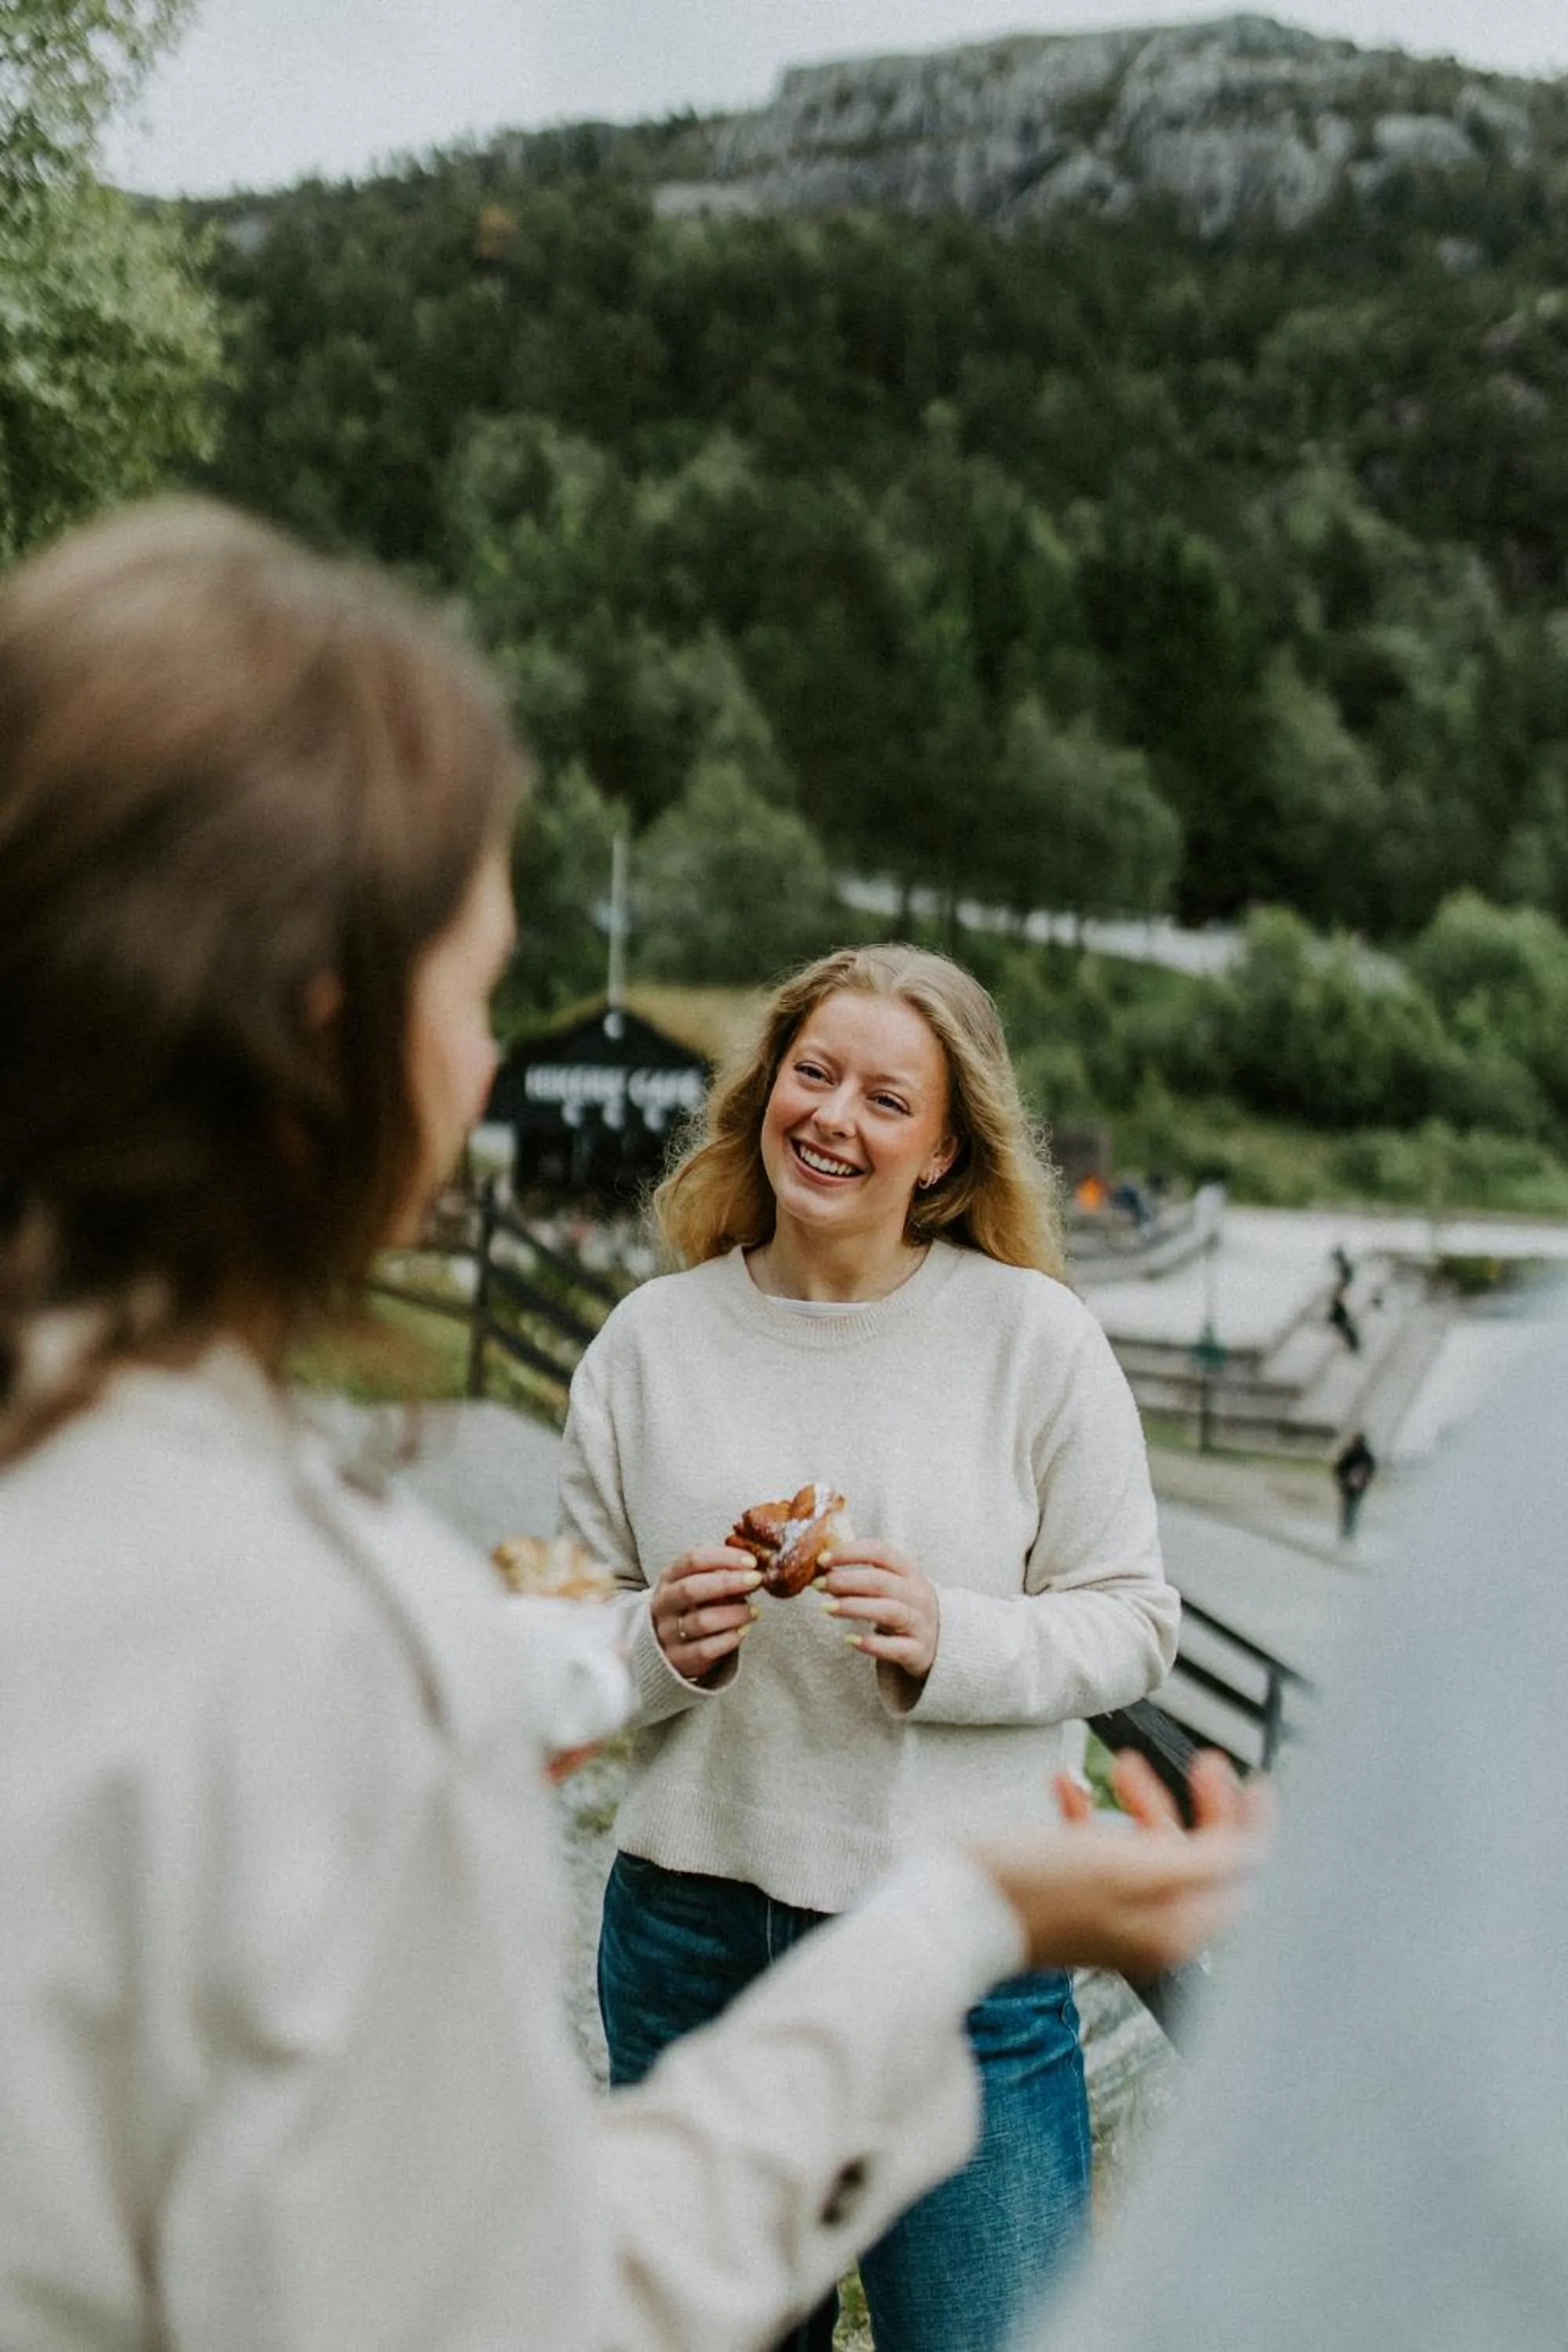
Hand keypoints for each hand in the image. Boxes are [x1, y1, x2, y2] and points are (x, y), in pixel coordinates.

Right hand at [650, 1545, 762, 1681]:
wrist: (665, 1645)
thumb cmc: (692, 1606)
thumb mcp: (698, 1582)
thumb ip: (720, 1573)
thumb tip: (750, 1567)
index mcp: (669, 1577)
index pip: (692, 1559)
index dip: (723, 1557)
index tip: (751, 1561)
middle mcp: (664, 1604)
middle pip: (691, 1589)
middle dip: (727, 1583)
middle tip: (755, 1580)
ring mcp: (668, 1633)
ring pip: (701, 1621)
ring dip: (734, 1614)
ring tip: (754, 1611)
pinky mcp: (678, 1659)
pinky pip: (704, 1650)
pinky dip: (729, 1639)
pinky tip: (743, 1631)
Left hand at [818, 1539, 939, 1678]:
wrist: (939, 1645)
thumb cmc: (903, 1609)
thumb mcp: (890, 1587)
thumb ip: (860, 1576)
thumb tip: (820, 1572)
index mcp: (909, 1571)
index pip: (880, 1552)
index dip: (850, 1553)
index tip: (822, 1559)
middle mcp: (918, 1594)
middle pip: (881, 1582)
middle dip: (846, 1581)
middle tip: (818, 1585)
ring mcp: (922, 1623)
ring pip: (889, 1611)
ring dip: (855, 1607)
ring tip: (827, 1608)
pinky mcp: (919, 1652)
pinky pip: (896, 1648)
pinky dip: (873, 1644)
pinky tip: (850, 1640)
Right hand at [971, 1750, 1271, 1980]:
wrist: (955, 1907)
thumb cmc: (1037, 1887)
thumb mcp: (1132, 1866)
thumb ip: (1202, 1862)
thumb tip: (1252, 1851)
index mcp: (1174, 1925)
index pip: (1239, 1873)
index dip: (1251, 1823)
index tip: (1253, 1779)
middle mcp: (1150, 1927)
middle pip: (1201, 1858)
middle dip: (1200, 1806)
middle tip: (1201, 1761)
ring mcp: (1111, 1916)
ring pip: (1151, 1849)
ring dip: (1143, 1802)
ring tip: (1119, 1764)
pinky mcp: (1073, 1902)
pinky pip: (1099, 1852)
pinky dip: (1091, 1816)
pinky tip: (1068, 1787)